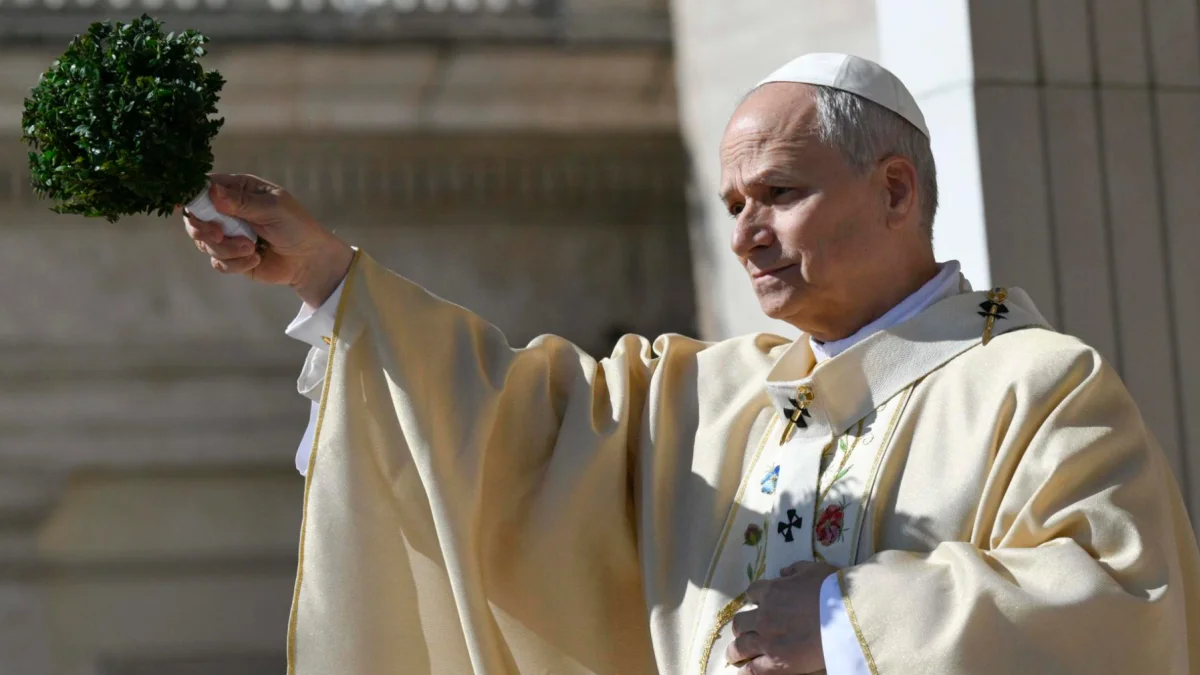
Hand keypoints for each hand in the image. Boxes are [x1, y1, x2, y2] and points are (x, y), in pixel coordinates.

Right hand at [182, 173, 354, 306]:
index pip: (205, 188)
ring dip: (227, 249)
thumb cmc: (296, 226)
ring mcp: (229, 235)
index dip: (193, 197)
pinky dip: (235, 263)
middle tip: (219, 235)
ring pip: (205, 243)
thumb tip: (211, 191)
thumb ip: (241, 201)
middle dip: (203, 229)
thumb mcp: (273, 208)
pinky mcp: (232, 258)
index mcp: (239, 190)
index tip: (188, 207)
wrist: (310, 260)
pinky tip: (256, 259)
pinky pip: (218, 262)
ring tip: (251, 248)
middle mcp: (229, 211)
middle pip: (195, 218)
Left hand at [726, 560, 836, 673]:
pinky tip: (742, 673)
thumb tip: (784, 573)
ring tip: (734, 655)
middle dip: (741, 627)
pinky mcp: (776, 662)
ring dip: (736, 650)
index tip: (756, 603)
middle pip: (741, 622)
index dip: (753, 598)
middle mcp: (764, 616)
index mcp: (772, 592)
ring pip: (741, 646)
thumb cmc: (834, 591)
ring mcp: (768, 640)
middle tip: (743, 632)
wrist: (847, 618)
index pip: (752, 592)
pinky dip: (745, 672)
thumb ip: (795, 570)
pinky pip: (753, 670)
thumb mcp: (814, 570)